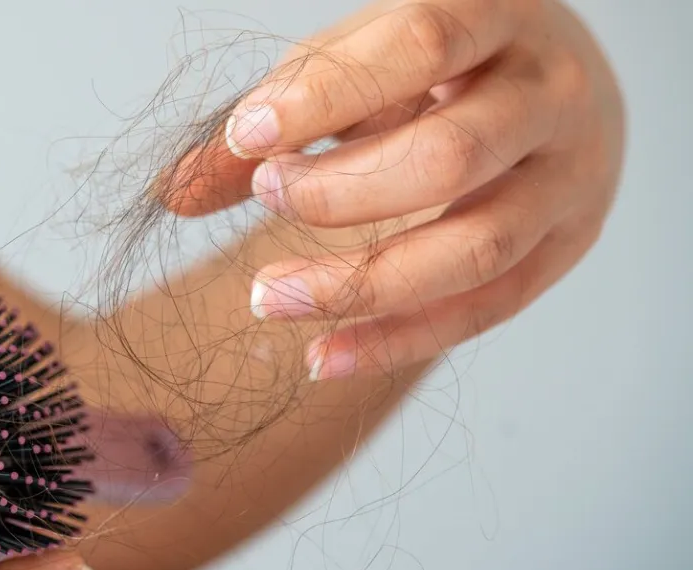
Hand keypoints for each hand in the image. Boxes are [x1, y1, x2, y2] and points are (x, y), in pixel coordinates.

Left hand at [180, 0, 623, 378]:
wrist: (555, 79)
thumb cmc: (435, 63)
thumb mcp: (359, 59)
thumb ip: (277, 112)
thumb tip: (176, 192)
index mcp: (496, 12)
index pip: (418, 47)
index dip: (324, 98)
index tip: (244, 138)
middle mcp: (549, 93)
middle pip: (452, 157)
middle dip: (340, 193)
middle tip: (268, 195)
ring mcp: (572, 176)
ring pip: (476, 249)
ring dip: (360, 286)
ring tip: (269, 296)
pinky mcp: (568, 246)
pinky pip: (485, 311)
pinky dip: (396, 341)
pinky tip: (321, 356)